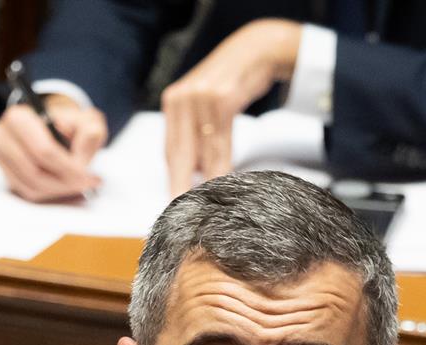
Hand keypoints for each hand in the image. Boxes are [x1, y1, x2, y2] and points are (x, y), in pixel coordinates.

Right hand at [0, 97, 106, 201]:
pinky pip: (28, 193)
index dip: (68, 168)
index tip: (88, 176)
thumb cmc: (69, 125)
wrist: (53, 127)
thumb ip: (90, 134)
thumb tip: (81, 161)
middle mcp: (3, 138)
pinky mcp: (6, 175)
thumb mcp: (87, 120)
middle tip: (88, 184)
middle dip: (65, 183)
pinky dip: (50, 195)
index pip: (43, 151)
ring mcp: (1, 159)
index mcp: (20, 118)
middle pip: (35, 173)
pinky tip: (68, 188)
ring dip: (59, 191)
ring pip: (31, 187)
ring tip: (80, 186)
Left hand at [160, 18, 301, 194]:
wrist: (256, 49)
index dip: (172, 179)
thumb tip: (195, 171)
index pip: (170, 149)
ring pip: (203, 151)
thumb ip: (196, 132)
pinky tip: (226, 181)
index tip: (173, 205)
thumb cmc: (231, 81)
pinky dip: (224, 163)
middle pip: (180, 154)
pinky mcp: (221, 99)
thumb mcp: (206, 102)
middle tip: (181, 214)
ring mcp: (200, 98)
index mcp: (173, 102)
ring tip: (208, 205)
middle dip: (180, 186)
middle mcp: (182, 100)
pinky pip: (221, 141)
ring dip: (207, 181)